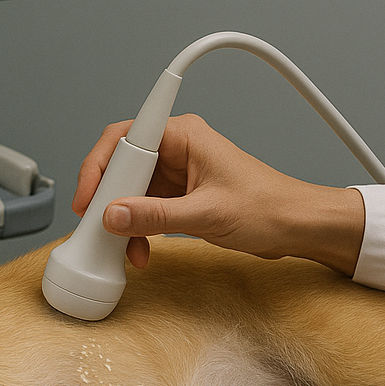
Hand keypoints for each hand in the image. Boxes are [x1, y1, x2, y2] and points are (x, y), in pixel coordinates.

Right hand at [71, 114, 366, 275]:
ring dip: (122, 220)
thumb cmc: (268, 207)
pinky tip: (140, 250)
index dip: (98, 167)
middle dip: (107, 199)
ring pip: (130, 191)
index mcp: (183, 136)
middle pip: (122, 166)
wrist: (297, 227)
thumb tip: (114, 217)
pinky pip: (145, 208)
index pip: (124, 137)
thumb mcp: (206, 215)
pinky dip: (137, 229)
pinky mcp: (180, 196)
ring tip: (124, 247)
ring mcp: (177, 173)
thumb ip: (156, 217)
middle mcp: (177, 149)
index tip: (88, 198)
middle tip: (96, 226)